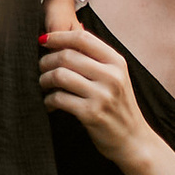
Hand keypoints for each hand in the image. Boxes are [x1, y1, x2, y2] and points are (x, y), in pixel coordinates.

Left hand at [39, 19, 151, 165]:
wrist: (133, 140)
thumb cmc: (119, 107)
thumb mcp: (116, 77)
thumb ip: (95, 58)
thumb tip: (66, 33)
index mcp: (117, 62)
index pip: (82, 38)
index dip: (59, 36)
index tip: (43, 40)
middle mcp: (111, 76)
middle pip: (67, 55)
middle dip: (46, 60)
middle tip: (41, 68)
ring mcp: (102, 95)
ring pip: (59, 75)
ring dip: (44, 79)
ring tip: (44, 85)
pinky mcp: (91, 113)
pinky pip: (59, 98)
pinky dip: (49, 100)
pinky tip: (50, 104)